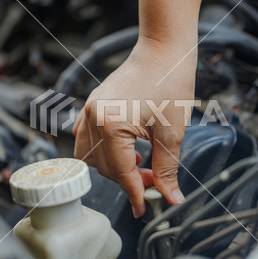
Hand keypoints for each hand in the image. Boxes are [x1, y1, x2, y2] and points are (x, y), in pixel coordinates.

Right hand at [73, 36, 196, 216]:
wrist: (164, 50)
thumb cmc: (171, 82)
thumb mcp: (172, 132)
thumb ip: (167, 169)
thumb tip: (170, 197)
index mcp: (111, 124)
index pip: (120, 172)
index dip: (135, 194)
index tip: (143, 208)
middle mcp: (93, 117)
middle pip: (104, 167)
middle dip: (128, 180)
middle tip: (154, 183)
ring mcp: (89, 109)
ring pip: (89, 155)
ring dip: (112, 167)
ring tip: (139, 165)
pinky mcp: (92, 104)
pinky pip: (85, 136)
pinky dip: (101, 150)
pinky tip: (124, 150)